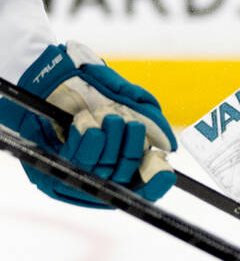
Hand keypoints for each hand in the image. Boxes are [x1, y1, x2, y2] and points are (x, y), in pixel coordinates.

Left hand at [0, 42, 176, 206]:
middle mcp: (102, 174)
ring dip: (111, 141)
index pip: (146, 187)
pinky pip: (80, 162)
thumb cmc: (89, 85)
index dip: (156, 182)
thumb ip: (151, 118)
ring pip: (105, 170)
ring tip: (108, 117)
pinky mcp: (55, 167)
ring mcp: (78, 173)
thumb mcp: (128, 98)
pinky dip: (89, 142)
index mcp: (123, 162)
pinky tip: (89, 125)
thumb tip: (169, 146)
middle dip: (132, 150)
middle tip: (132, 125)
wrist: (50, 73)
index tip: (164, 167)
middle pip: (127, 178)